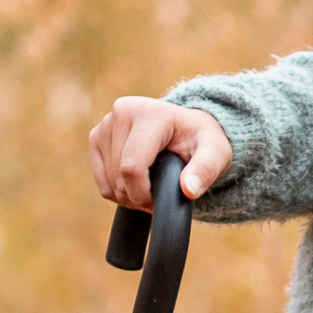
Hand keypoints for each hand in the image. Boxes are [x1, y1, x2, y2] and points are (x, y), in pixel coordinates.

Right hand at [88, 96, 231, 210]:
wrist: (188, 129)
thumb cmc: (202, 141)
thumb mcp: (216, 153)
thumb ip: (206, 170)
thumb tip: (189, 190)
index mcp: (150, 113)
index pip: (132, 166)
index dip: (144, 194)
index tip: (161, 201)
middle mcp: (122, 112)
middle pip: (119, 177)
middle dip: (139, 196)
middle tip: (161, 194)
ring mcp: (105, 123)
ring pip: (109, 183)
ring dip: (130, 196)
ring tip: (153, 186)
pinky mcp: (96, 137)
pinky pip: (100, 182)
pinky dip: (117, 191)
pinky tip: (137, 182)